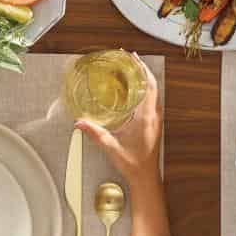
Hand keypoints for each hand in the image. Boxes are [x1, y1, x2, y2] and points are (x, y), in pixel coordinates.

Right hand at [76, 57, 161, 188]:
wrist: (145, 177)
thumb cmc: (133, 164)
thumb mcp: (111, 147)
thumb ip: (95, 133)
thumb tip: (80, 122)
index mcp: (146, 118)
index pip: (148, 86)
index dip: (142, 70)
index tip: (133, 58)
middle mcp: (153, 116)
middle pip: (153, 85)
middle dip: (143, 70)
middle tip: (131, 58)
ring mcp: (156, 120)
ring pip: (154, 93)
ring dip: (145, 79)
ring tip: (133, 70)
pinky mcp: (154, 125)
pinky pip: (152, 101)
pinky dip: (145, 90)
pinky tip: (135, 91)